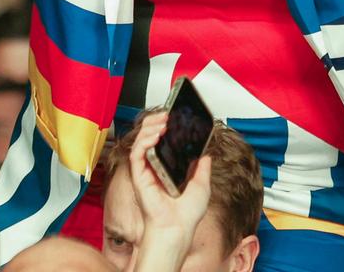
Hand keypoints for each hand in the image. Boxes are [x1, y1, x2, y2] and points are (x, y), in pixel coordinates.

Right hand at [129, 112, 210, 254]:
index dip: (166, 126)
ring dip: (150, 127)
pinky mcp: (138, 176)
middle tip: (167, 114)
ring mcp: (145, 171)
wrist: (178, 229)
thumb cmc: (186, 215)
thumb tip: (206, 153)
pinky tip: (156, 135)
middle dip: (156, 121)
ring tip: (163, 120)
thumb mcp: (202, 184)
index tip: (174, 115)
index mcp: (167, 169)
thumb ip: (202, 167)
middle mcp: (154, 168)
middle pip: (149, 136)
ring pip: (141, 141)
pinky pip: (137, 153)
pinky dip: (144, 141)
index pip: (162, 141)